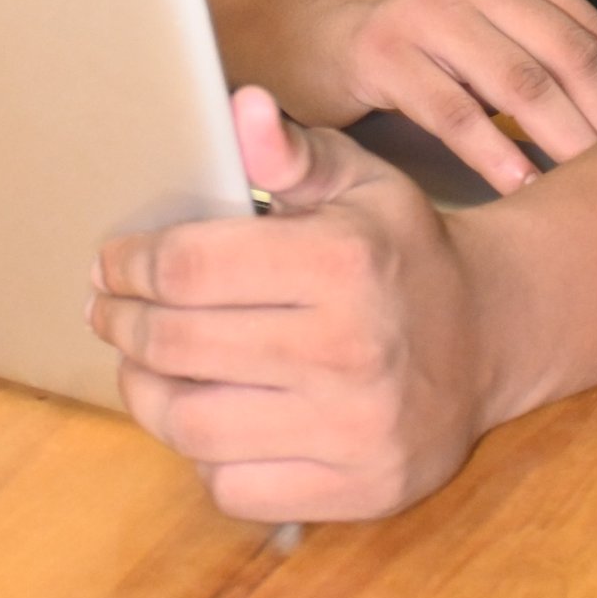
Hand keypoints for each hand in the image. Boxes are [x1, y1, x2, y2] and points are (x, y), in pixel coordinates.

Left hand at [88, 87, 495, 520]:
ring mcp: (355, 430)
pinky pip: (234, 486)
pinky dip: (199, 452)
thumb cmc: (401, 246)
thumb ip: (291, 151)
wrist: (490, 333)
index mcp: (344, 261)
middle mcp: (352, 349)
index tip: (110, 262)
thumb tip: (240, 106)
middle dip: (122, 323)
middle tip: (106, 309)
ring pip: (194, 425)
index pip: (191, 267)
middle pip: (179, 346)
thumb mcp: (358, 179)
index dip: (131, 263)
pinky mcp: (358, 491)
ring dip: (144, 391)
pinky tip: (200, 412)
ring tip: (136, 362)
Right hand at [290, 0, 596, 193]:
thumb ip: (535, 42)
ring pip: (520, 85)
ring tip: (585, 191)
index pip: (591, 30)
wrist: (299, 27)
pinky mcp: (382, 53)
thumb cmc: (405, 36)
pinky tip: (520, 189)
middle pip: (565, 57)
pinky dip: (497, 156)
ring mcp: (424, 10)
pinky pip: (456, 113)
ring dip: (562, 144)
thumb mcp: (477, 16)